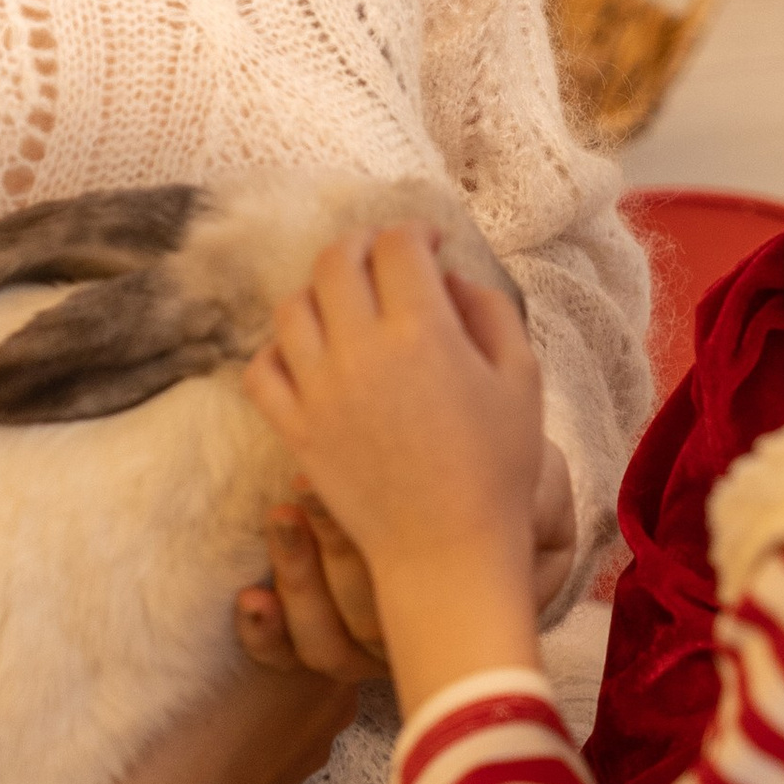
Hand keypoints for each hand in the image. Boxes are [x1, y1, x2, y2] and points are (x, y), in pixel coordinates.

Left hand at [243, 224, 549, 711]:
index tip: (429, 244)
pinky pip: (260, 369)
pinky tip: (307, 354)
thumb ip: (489, 309)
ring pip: (292, 307)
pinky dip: (276, 350)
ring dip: (318, 292)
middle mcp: (361, 351)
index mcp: (423, 331)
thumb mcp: (522, 377)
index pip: (398, 245)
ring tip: (344, 305)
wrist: (448, 550)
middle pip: (337, 261)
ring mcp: (319, 391)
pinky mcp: (294, 429)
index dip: (414, 232)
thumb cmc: (497, 467)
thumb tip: (447, 274)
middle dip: (362, 245)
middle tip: (383, 259)